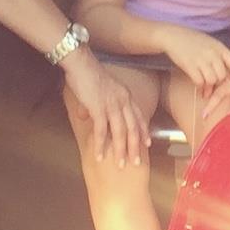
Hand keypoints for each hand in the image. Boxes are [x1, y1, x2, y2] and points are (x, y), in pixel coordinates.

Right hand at [62, 48, 149, 166]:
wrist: (81, 64)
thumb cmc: (88, 76)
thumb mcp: (99, 91)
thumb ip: (97, 105)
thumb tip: (88, 116)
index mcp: (126, 96)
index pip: (138, 116)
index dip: (143, 130)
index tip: (147, 144)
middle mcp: (123, 101)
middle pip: (132, 128)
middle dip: (135, 147)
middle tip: (136, 163)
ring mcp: (112, 105)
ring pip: (120, 132)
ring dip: (120, 150)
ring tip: (119, 165)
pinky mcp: (98, 108)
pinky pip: (102, 130)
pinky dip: (101, 145)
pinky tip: (99, 156)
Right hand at [163, 25, 229, 90]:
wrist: (175, 36)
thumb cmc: (195, 42)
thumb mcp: (211, 45)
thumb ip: (220, 57)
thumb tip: (226, 75)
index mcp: (220, 48)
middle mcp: (213, 53)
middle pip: (223, 75)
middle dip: (219, 84)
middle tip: (215, 89)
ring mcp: (201, 59)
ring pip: (212, 80)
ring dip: (209, 87)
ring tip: (206, 89)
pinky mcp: (190, 65)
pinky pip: (199, 81)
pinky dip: (200, 87)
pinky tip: (198, 87)